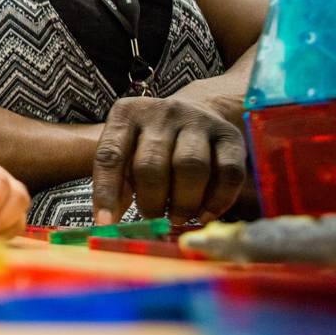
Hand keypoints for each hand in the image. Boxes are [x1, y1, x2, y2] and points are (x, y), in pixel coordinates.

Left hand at [93, 96, 245, 225]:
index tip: (105, 223)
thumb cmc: (153, 141)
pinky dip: (217, 200)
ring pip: (191, 167)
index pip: (109, 155)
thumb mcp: (127, 152)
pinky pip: (228, 172)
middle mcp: (161, 113)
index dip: (106, 192)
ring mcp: (197, 121)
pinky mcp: (230, 135)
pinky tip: (205, 214)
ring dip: (183, 203)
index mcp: (126, 115)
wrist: (197, 111)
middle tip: (153, 218)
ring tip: (177, 217)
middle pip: (152, 165)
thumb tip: (111, 219)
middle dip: (151, 202)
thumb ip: (117, 182)